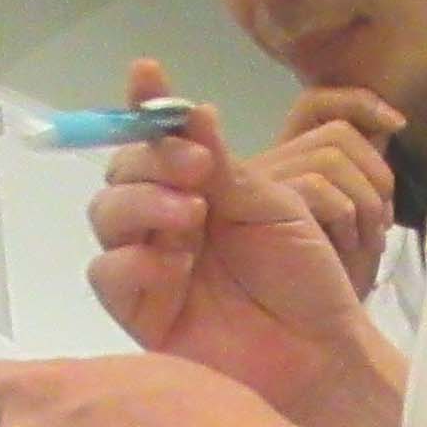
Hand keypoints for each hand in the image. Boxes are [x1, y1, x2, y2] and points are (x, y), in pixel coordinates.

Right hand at [85, 59, 398, 426]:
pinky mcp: (139, 312)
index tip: (147, 74)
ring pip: (107, 215)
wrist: (320, 353)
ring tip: (192, 215)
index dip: (147, 106)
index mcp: (199, 189)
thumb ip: (225, 162)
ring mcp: (149, 264)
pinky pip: (107, 274)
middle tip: (200, 171)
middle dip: (153, 159)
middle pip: (122, 171)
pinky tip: (172, 264)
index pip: (158, 138)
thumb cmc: (304, 279)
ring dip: (142, 202)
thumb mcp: (273, 205)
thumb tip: (189, 109)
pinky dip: (133, 260)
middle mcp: (166, 221)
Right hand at [244, 88, 405, 296]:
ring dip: (364, 200)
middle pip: (333, 131)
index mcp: (284, 165)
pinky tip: (344, 246)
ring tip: (364, 239)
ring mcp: (249, 186)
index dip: (359, 103)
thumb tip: (389, 124)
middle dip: (374, 171)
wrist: (316, 338)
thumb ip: (359, 170)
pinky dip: (345, 214)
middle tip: (381, 220)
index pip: (317, 105)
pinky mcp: (248, 206)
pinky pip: (315, 184)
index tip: (397, 123)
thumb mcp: (357, 217)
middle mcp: (260, 169)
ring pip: (329, 155)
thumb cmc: (333, 280)